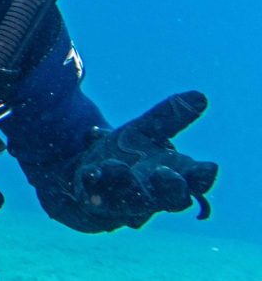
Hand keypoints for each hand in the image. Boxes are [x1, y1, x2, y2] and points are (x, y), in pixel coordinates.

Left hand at [73, 91, 217, 230]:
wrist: (88, 173)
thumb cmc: (126, 152)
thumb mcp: (146, 129)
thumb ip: (169, 116)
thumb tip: (201, 95)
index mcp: (173, 176)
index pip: (195, 181)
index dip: (202, 177)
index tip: (209, 167)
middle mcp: (153, 194)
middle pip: (170, 198)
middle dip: (169, 187)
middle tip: (164, 172)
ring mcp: (124, 201)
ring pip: (132, 201)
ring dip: (127, 183)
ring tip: (119, 166)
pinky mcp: (95, 200)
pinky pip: (96, 196)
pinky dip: (93, 186)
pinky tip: (90, 173)